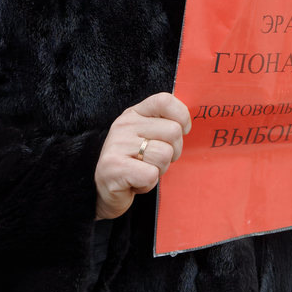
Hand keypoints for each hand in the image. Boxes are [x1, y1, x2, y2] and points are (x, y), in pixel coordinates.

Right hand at [93, 92, 190, 219]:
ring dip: (160, 170)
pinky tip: (135, 182)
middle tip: (155, 161)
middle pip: (173, 131)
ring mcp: (117, 145)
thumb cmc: (134, 163)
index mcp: (134, 113)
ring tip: (144, 171)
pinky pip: (151, 175)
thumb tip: (189, 122)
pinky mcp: (113, 168)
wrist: (102, 191)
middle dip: (173, 152)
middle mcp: (124, 125)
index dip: (182, 116)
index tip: (182, 132)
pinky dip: (148, 184)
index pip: (165, 100)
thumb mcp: (147, 136)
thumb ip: (164, 124)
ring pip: (165, 154)